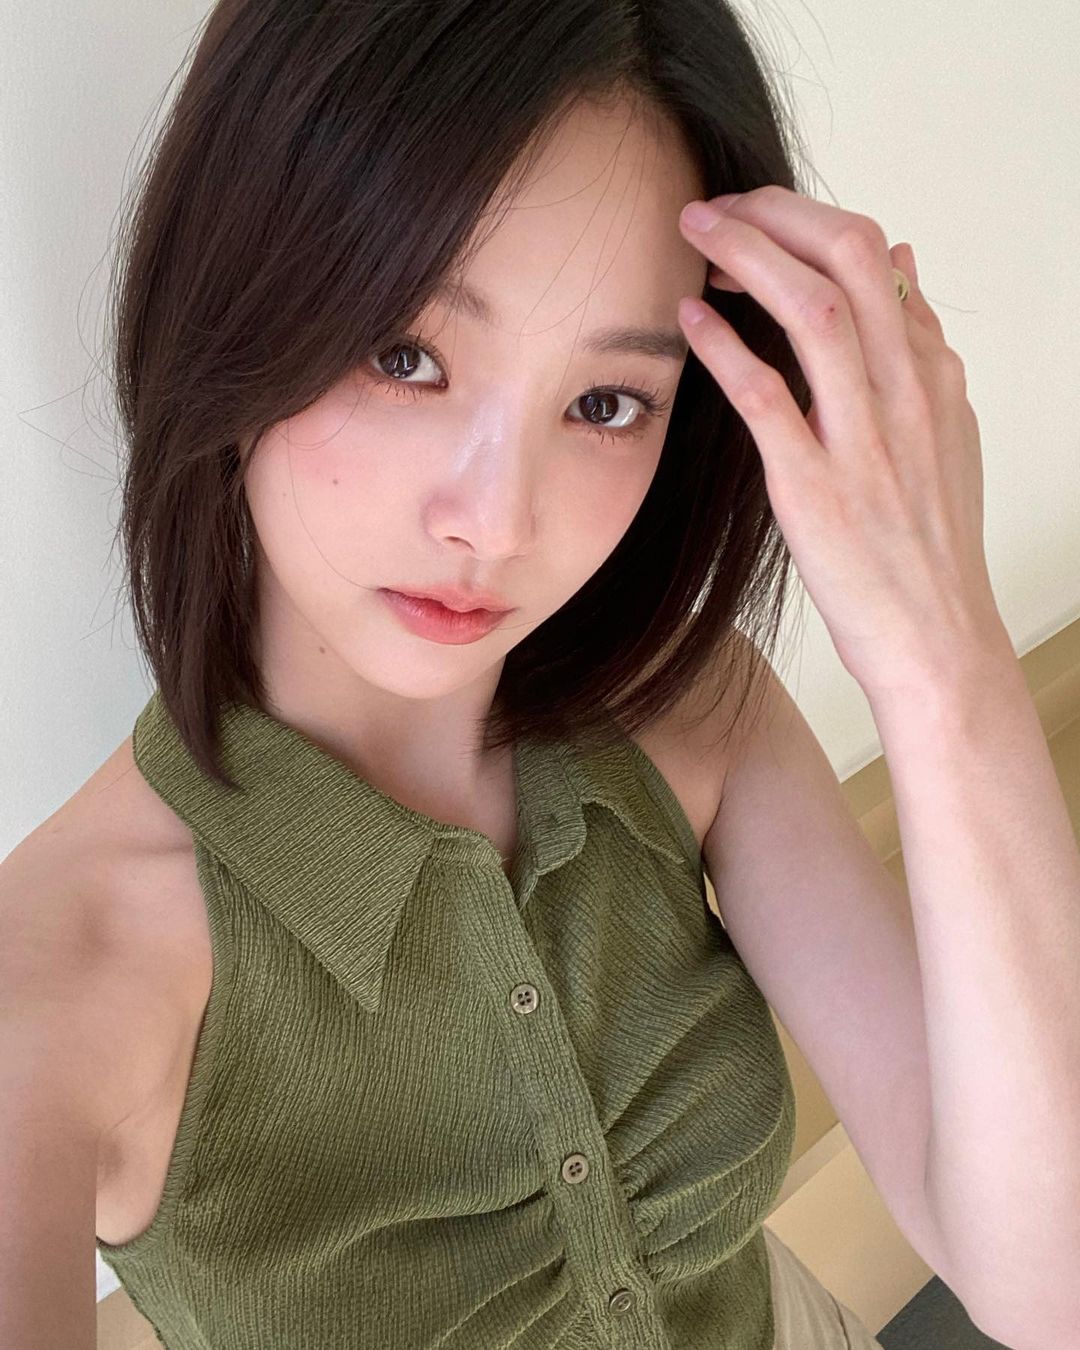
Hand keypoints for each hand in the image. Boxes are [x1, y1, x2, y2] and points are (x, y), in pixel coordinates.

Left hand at [676, 185, 1007, 701]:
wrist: (939, 643)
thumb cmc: (928, 547)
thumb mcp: (944, 430)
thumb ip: (919, 346)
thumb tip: (905, 259)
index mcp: (930, 376)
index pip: (876, 255)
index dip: (805, 220)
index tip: (754, 218)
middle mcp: (905, 393)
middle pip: (850, 256)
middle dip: (775, 213)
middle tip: (714, 206)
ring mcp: (864, 439)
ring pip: (815, 310)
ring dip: (748, 257)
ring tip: (695, 235)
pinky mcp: (818, 490)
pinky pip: (769, 398)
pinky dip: (727, 348)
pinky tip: (690, 320)